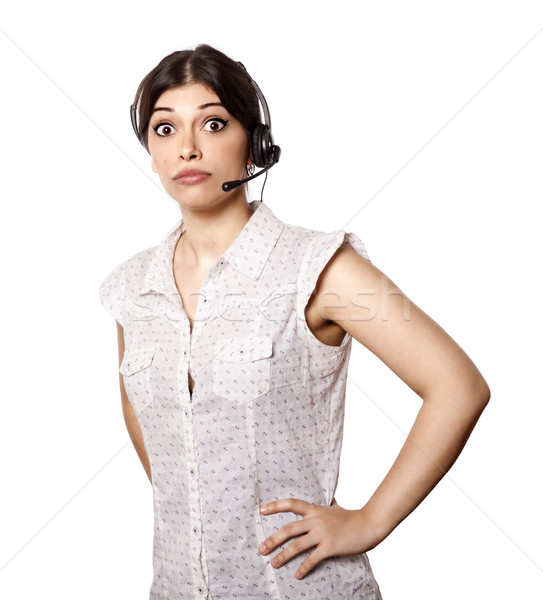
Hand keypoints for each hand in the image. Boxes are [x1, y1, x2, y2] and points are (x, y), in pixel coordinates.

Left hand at [257, 497, 383, 578]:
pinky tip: (297, 575)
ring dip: (283, 555)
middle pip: (288, 529)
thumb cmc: (351, 517)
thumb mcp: (335, 508)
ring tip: (273, 563)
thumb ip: (328, 505)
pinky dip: (304, 568)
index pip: (291, 504)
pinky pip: (313, 559)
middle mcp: (316, 520)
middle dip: (273, 539)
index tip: (261, 509)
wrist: (368, 525)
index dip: (275, 506)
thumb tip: (329, 499)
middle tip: (261, 549)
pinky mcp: (330, 546)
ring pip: (297, 545)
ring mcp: (322, 533)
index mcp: (315, 510)